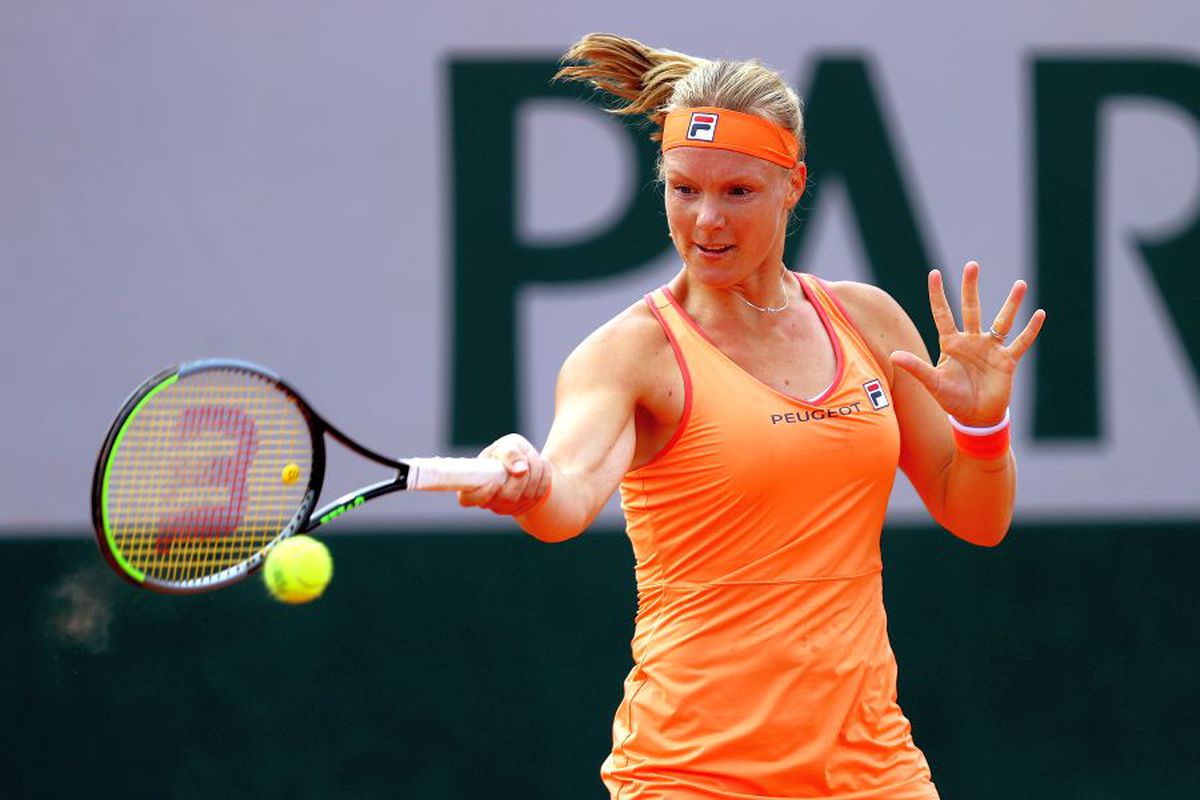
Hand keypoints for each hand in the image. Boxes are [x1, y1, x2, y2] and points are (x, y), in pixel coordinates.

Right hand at [457, 433, 551, 515]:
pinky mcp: (527, 507)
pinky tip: (540, 467)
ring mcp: (509, 508)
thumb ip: (509, 452)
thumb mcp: (508, 443)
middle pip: (507, 497)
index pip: (467, 499)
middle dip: (521, 475)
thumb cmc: (511, 452)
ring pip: (527, 495)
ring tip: (532, 456)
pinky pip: (540, 493)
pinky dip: (544, 475)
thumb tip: (520, 470)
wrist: (528, 461)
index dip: (481, 494)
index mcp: (475, 484)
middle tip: (525, 458)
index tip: (495, 482)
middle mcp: (490, 501)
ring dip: (535, 470)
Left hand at [890, 261, 1045, 426]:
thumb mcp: (933, 383)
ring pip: (1002, 320)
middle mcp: (971, 340)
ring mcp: (991, 348)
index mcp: (951, 343)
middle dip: (970, 288)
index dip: (937, 294)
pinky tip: (1040, 313)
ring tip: (1020, 284)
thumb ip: (916, 368)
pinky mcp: (1007, 361)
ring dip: (1012, 304)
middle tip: (972, 265)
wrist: (975, 417)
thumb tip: (893, 356)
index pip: (942, 313)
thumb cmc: (952, 399)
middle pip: (971, 308)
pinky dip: (1030, 329)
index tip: (934, 273)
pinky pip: (1021, 342)